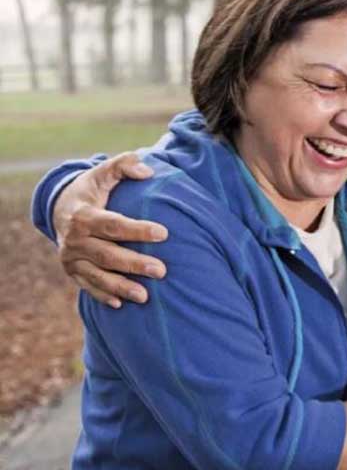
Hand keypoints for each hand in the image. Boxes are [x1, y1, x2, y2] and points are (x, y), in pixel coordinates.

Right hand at [54, 152, 167, 307]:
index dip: (138, 230)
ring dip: (121, 286)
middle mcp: (75, 240)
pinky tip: (121, 304)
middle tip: (162, 270)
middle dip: (134, 264)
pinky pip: (88, 286)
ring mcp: (71, 258)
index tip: (164, 233)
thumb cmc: (91, 189)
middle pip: (107, 255)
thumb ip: (125, 165)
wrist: (59, 208)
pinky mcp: (71, 271)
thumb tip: (147, 171)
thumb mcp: (103, 172)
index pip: (114, 225)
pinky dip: (103, 296)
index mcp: (84, 216)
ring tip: (146, 296)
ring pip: (97, 276)